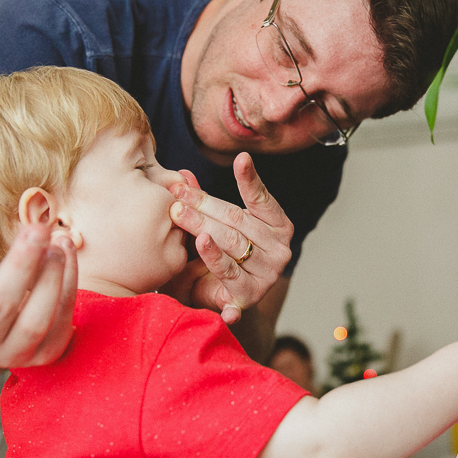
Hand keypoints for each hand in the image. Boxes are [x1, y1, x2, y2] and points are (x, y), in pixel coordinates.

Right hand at [0, 224, 77, 369]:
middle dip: (21, 265)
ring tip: (56, 236)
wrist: (5, 314)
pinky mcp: (50, 353)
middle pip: (1, 308)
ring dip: (52, 274)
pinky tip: (66, 251)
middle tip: (36, 226)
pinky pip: (64, 319)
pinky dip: (69, 282)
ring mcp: (17, 355)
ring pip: (37, 318)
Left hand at [165, 152, 293, 323]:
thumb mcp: (211, 225)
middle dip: (204, 205)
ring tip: (178, 214)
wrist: (218, 298)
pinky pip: (226, 272)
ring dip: (200, 227)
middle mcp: (279, 249)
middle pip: (237, 220)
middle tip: (178, 194)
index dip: (248, 179)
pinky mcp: (250, 294)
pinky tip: (202, 245)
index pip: (262, 199)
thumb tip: (183, 175)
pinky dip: (213, 258)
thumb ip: (202, 203)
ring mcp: (268, 273)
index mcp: (278, 226)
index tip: (242, 159)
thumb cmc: (219, 255)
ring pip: (231, 242)